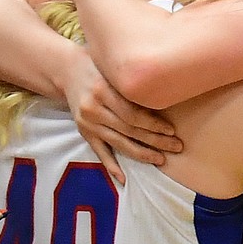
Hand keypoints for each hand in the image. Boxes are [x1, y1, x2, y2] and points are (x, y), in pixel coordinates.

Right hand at [63, 49, 180, 183]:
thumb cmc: (96, 65)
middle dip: (155, 141)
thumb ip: (130, 83)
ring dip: (141, 154)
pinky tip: (123, 178)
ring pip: (118, 143)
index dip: (153, 125)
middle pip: (129, 130)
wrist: (66, 70)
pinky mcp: (84, 132)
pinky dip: (111, 166)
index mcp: (101, 91)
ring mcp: (87, 124)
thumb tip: (163, 96)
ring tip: (160, 159)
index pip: (132, 114)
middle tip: (176, 147)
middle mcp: (92, 110)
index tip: (171, 130)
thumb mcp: (112, 68)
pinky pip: (99, 152)